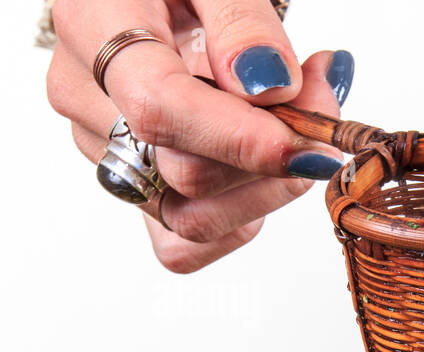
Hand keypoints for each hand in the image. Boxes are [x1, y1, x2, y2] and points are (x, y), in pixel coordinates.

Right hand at [46, 0, 354, 271]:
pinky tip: (265, 176)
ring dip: (267, 190)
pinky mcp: (136, 189)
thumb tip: (269, 84)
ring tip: (298, 132)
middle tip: (322, 110)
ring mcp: (107, 149)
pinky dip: (241, 219)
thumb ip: (242, 19)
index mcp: (95, 26)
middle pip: (187, 174)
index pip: (160, 107)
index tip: (305, 141)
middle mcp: (88, 98)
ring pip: (193, 215)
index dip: (242, 138)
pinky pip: (184, 245)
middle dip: (275, 156)